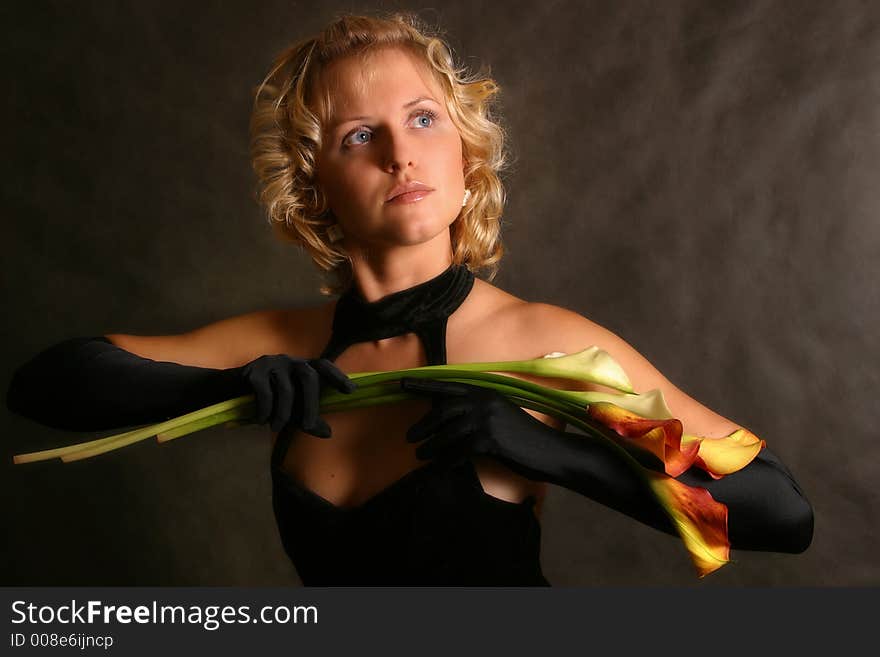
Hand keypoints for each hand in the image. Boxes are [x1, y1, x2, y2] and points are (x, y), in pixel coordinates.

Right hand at [240, 355, 355, 435]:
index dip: (337, 376)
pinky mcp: (253, 371)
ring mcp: (270, 363)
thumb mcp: (288, 412)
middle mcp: (289, 361)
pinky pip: (265, 392)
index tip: (351, 391)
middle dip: (310, 404)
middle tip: (308, 426)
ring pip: (286, 389)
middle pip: (308, 377)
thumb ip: (307, 420)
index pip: (323, 366)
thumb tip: (328, 434)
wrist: (226, 393)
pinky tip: (260, 420)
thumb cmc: (264, 402)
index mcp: (301, 367)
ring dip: (283, 413)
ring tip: (276, 427)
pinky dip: (265, 410)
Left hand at [400, 377, 557, 467]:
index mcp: (485, 391)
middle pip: (444, 410)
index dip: (424, 385)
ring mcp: (487, 420)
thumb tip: (444, 416)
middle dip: (424, 424)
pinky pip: (459, 451)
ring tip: (420, 455)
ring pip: (448, 433)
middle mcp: (484, 401)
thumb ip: (475, 411)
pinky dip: (446, 461)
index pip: (448, 386)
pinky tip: (440, 468)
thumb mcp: (499, 415)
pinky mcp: (490, 440)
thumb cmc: (522, 436)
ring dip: (431, 446)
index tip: (401, 384)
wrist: (549, 451)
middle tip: (409, 437)